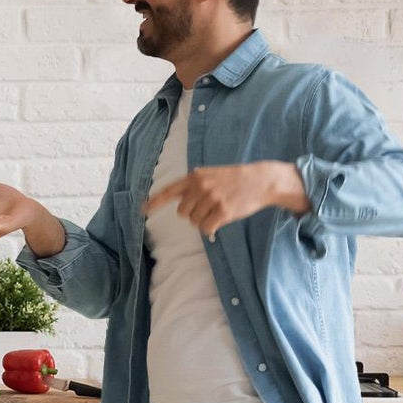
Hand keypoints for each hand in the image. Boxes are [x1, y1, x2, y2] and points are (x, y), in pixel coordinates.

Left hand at [144, 161, 305, 237]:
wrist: (260, 180)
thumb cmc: (234, 179)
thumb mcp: (211, 173)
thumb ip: (194, 183)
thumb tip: (178, 197)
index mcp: (195, 177)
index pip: (169, 191)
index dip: (155, 202)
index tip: (142, 209)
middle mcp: (201, 187)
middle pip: (182, 213)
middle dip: (192, 214)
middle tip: (208, 208)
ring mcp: (212, 199)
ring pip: (194, 222)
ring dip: (204, 221)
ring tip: (218, 210)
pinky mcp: (223, 211)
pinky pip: (206, 229)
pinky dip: (211, 229)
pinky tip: (220, 220)